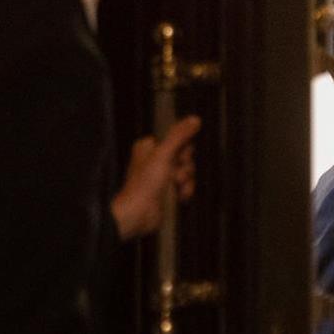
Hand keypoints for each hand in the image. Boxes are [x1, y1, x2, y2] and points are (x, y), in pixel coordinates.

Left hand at [111, 116, 200, 240]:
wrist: (139, 214)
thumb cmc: (144, 185)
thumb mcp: (163, 155)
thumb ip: (179, 136)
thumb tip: (194, 119)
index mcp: (149, 147)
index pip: (178, 140)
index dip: (183, 150)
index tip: (179, 157)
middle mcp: (155, 160)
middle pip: (185, 157)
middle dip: (185, 168)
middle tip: (174, 175)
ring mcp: (161, 176)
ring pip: (187, 172)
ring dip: (186, 182)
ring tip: (175, 188)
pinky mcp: (167, 190)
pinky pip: (186, 186)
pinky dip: (185, 191)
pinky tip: (178, 196)